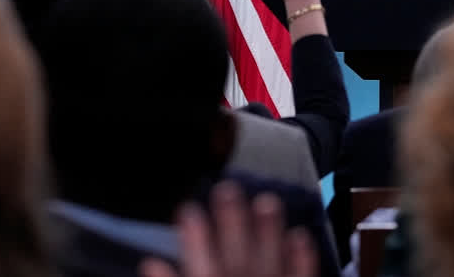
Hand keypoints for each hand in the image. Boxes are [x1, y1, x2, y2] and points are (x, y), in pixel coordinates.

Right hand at [141, 184, 317, 276]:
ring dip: (269, 232)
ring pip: (271, 261)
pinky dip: (302, 259)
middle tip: (228, 188)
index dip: (194, 233)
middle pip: (236, 254)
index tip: (188, 208)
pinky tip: (300, 236)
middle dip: (232, 220)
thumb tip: (151, 264)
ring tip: (267, 200)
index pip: (198, 261)